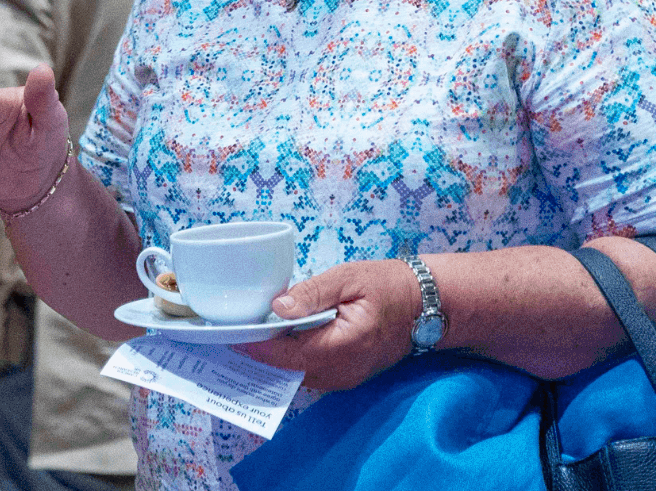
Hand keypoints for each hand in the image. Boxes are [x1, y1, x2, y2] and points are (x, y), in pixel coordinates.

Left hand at [236, 259, 424, 391]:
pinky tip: (278, 342)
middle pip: (286, 370)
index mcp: (341, 346)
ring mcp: (345, 378)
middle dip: (258, 355)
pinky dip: (291, 360)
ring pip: (297, 375)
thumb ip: (312, 293)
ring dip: (273, 359)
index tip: (228, 336)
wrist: (427, 305)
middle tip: (231, 334)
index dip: (255, 347)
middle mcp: (341, 372)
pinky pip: (311, 373)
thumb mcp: (349, 278)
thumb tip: (277, 307)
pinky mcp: (347, 375)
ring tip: (249, 336)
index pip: (285, 355)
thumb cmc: (389, 286)